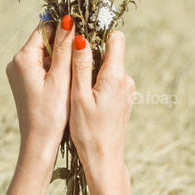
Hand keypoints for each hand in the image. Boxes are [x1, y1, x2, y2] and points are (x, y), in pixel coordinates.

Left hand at [5, 16, 74, 160]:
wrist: (39, 143)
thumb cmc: (51, 114)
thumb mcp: (61, 78)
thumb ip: (64, 48)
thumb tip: (69, 20)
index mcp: (22, 58)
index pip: (44, 29)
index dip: (64, 29)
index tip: (83, 33)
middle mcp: (16, 63)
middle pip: (44, 41)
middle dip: (64, 44)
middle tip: (84, 52)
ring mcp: (19, 73)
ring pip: (44, 55)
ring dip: (61, 58)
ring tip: (78, 68)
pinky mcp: (24, 83)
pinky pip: (42, 67)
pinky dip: (56, 69)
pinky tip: (69, 79)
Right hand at [69, 30, 134, 179]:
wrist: (105, 160)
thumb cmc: (88, 132)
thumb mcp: (79, 97)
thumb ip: (80, 65)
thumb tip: (80, 37)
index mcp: (116, 76)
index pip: (115, 38)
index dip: (97, 33)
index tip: (78, 38)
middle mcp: (125, 80)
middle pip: (110, 51)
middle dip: (90, 52)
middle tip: (68, 62)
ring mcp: (126, 90)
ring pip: (108, 66)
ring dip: (91, 69)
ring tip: (73, 84)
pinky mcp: (123, 99)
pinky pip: (109, 80)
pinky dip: (96, 81)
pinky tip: (82, 96)